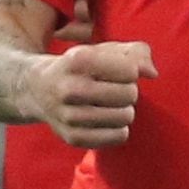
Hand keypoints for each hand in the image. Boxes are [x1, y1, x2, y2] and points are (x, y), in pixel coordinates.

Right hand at [26, 39, 154, 147]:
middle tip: (115, 90)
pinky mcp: (72, 138)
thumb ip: (135, 53)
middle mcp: (70, 88)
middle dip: (129, 91)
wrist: (37, 89)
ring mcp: (69, 116)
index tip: (118, 72)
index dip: (130, 71)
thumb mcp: (101, 50)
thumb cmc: (79, 67)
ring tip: (111, 105)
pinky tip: (107, 121)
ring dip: (125, 110)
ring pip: (125, 117)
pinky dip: (119, 129)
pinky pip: (117, 137)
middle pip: (129, 94)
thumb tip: (152, 73)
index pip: (129, 71)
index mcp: (77, 60)